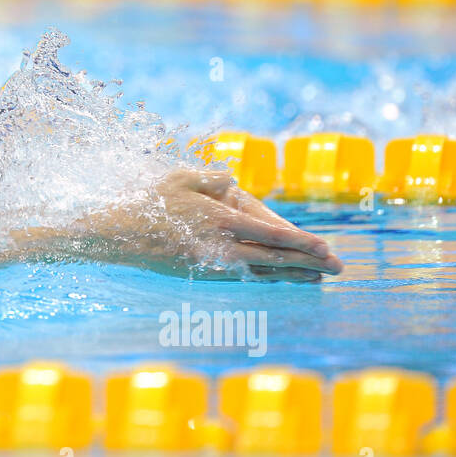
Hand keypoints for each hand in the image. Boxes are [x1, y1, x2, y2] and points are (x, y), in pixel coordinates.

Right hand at [86, 168, 343, 280]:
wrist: (117, 234)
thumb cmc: (148, 201)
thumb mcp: (180, 178)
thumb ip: (211, 178)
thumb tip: (234, 180)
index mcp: (220, 219)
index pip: (271, 233)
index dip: (302, 242)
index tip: (327, 247)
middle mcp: (220, 245)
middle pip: (273, 257)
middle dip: (308, 262)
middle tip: (338, 267)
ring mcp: (211, 263)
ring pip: (261, 271)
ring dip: (292, 275)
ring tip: (317, 277)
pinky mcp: (201, 273)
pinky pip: (241, 277)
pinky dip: (265, 278)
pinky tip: (278, 279)